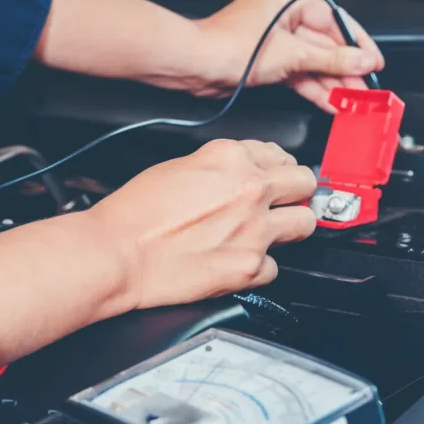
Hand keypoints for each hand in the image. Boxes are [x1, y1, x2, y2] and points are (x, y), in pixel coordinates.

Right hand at [85, 139, 317, 308]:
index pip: (279, 155)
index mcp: (230, 158)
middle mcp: (249, 189)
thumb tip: (240, 175)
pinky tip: (239, 263)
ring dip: (292, 228)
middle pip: (305, 183)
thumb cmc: (135, 214)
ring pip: (305, 223)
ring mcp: (254, 230)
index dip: (277, 169)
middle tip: (286, 202)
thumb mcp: (179, 166)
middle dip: (297, 193)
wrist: (118, 254)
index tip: (276, 179)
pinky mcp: (250, 268)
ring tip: (273, 233)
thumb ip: (221, 168)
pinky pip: (276, 268)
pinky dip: (259, 268)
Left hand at [196, 0, 384, 111]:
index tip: (373, 60)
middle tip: (366, 88)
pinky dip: (313, 87)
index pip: (333, 20)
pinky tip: (331, 101)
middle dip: (345, 69)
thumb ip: (330, 59)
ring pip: (312, 62)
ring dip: (332, 82)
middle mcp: (281, 17)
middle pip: (324, 44)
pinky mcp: (267, 62)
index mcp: (287, 0)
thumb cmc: (228, 46)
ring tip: (352, 100)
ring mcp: (274, 41)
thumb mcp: (291, 54)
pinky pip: (297, 73)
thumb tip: (361, 60)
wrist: (196, 65)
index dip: (356, 43)